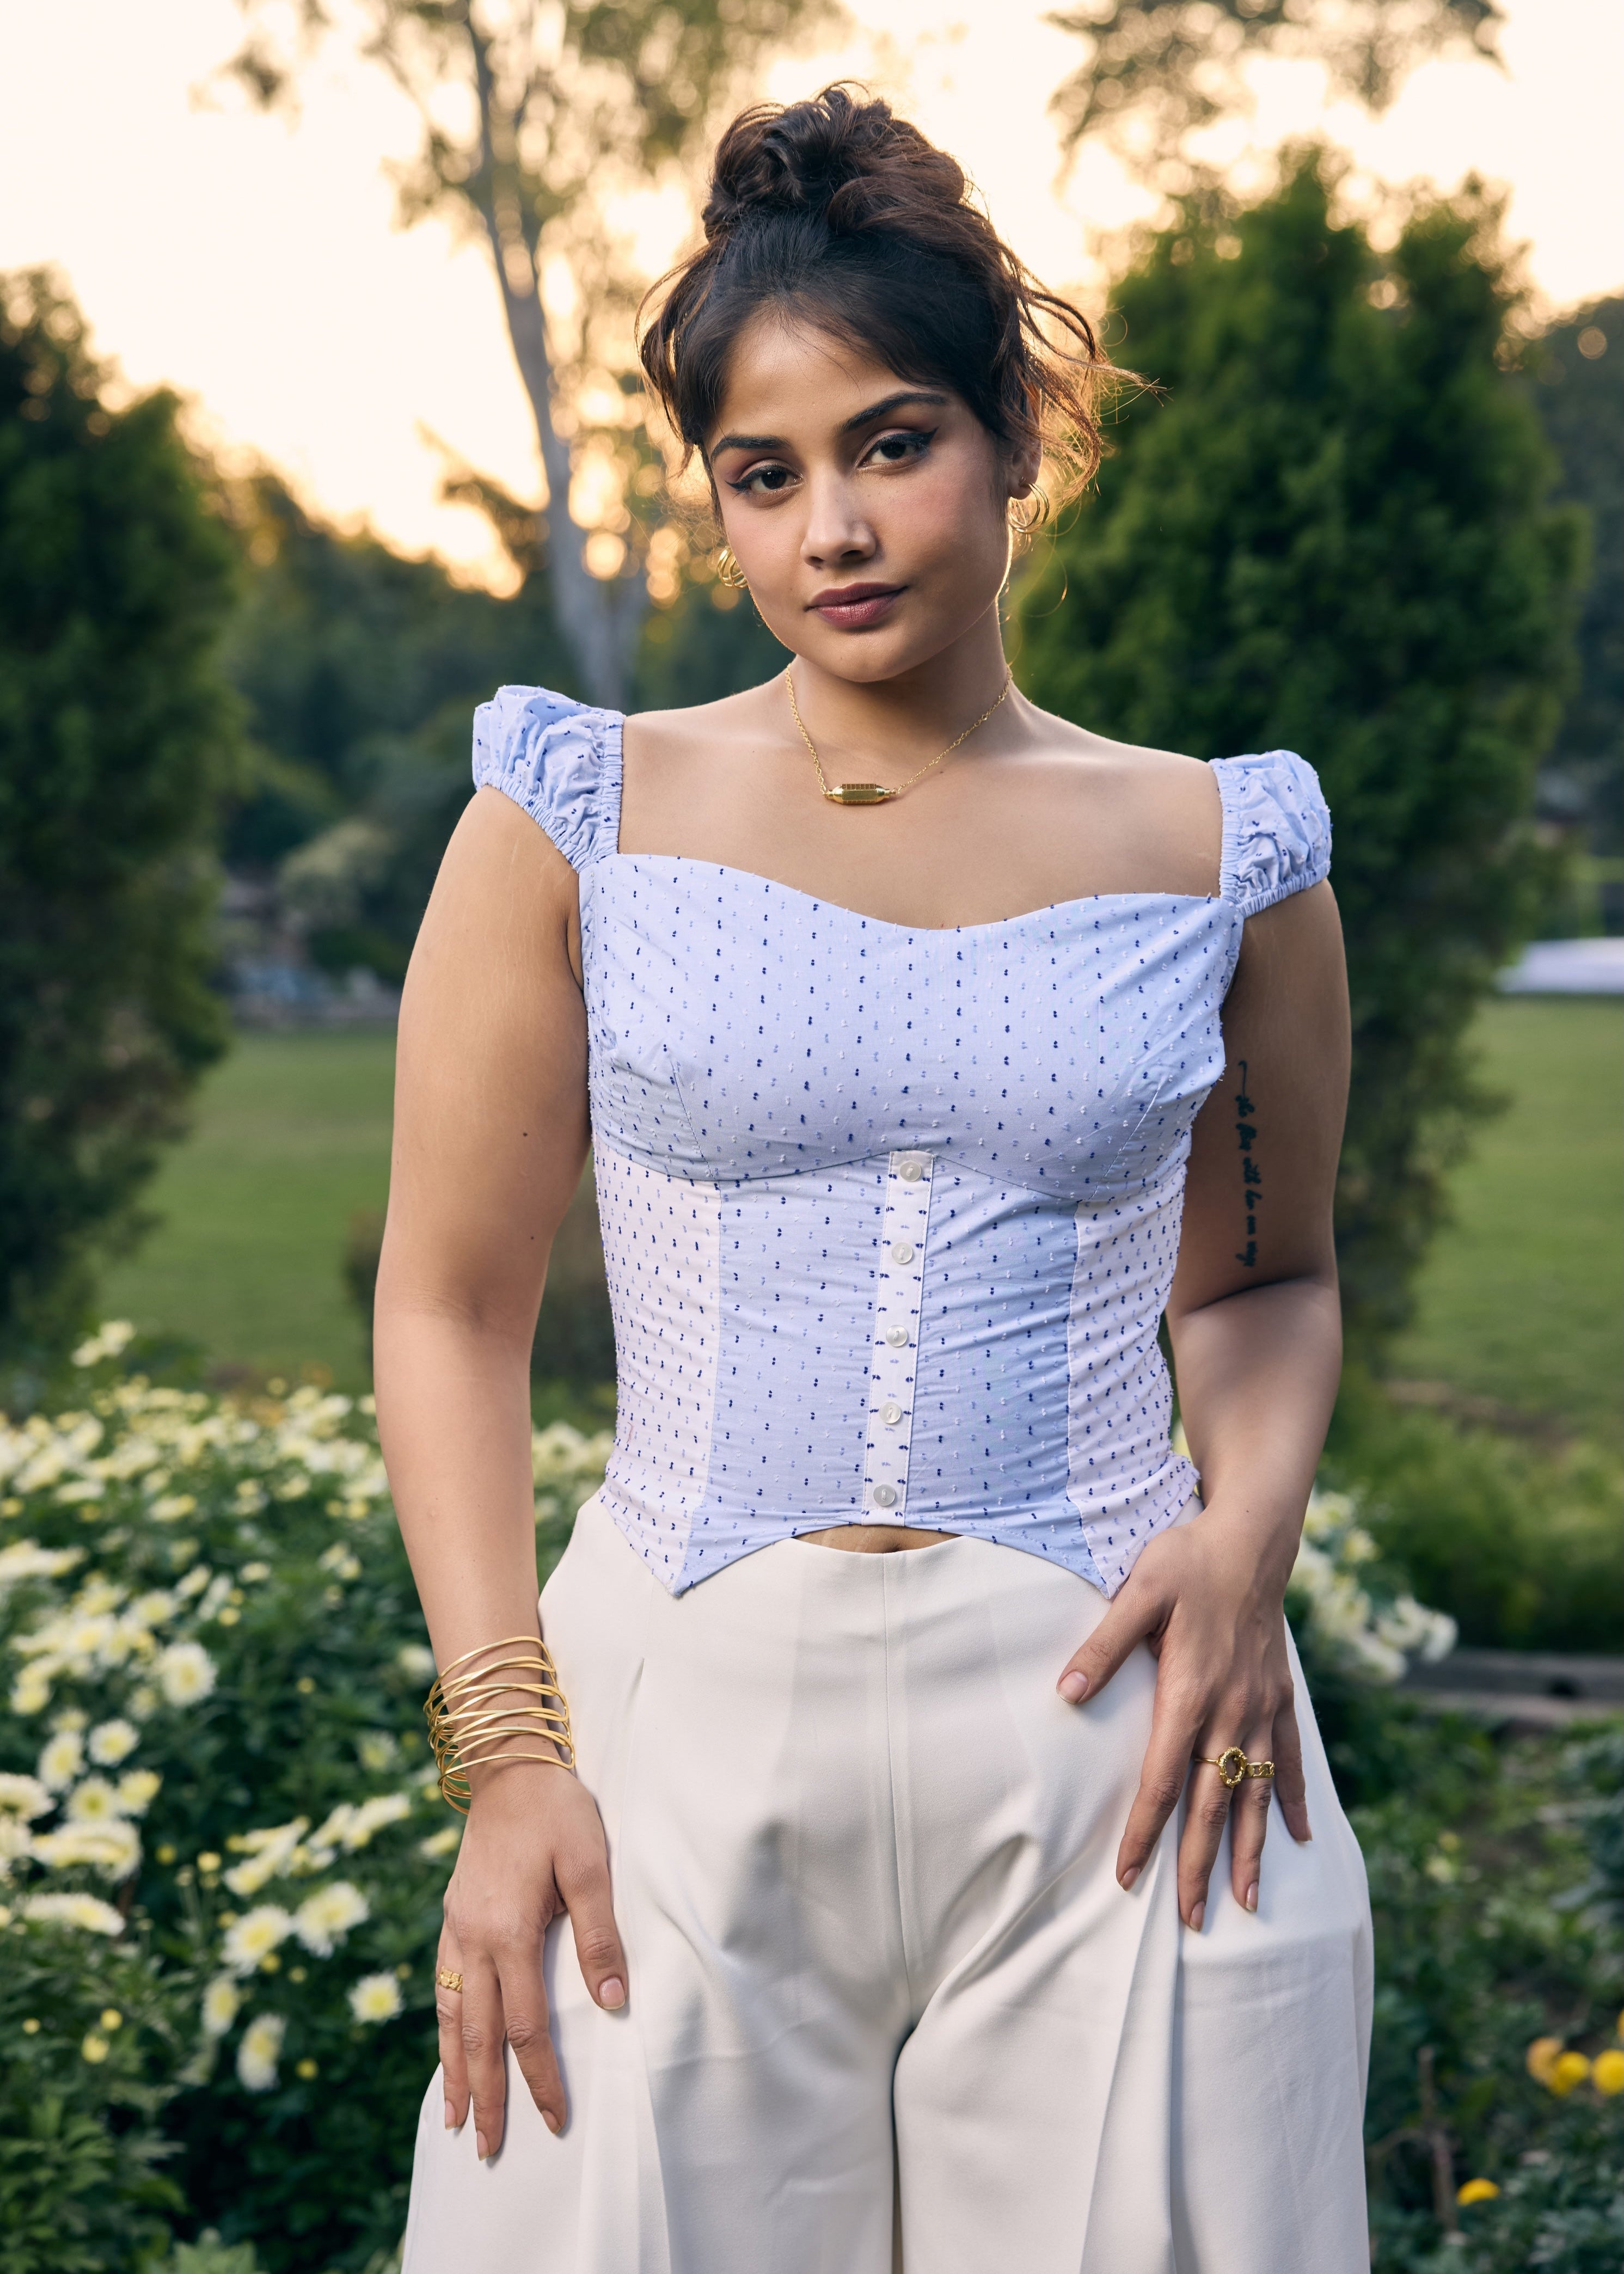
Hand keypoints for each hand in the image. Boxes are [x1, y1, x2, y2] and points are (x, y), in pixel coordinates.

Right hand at [436, 1762, 626, 2156]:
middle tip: (488, 2149)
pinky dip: (444, 2028)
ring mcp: (455, 1929)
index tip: (554, 2121)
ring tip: (454, 2119)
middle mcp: (472, 1940)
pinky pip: (442, 1987)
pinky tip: (449, 2047)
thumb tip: (613, 2005)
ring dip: (454, 2071)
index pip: (526, 2027)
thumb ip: (599, 1935)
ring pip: (450, 2017)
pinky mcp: (451, 1917)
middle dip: (486, 2096)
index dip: (541, 2078)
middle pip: (478, 2036)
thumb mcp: (589, 1866)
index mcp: (507, 1932)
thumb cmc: (557, 1813)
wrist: (509, 1765)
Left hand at [1055, 1505, 1310, 1926]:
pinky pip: (1291, 1761)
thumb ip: (1103, 1644)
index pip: (1161, 1780)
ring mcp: (1262, 1707)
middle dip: (1199, 1866)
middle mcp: (1231, 1710)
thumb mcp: (1136, 1590)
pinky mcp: (1281, 1696)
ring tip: (1244, 1903)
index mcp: (1189, 1691)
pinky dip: (1294, 1801)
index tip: (1127, 1876)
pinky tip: (1298, 1839)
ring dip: (1248, 1850)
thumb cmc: (1186, 1561)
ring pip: (1255, 1795)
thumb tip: (1066, 1692)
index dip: (1143, 1832)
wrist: (1252, 1537)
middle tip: (1191, 1922)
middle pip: (1210, 1804)